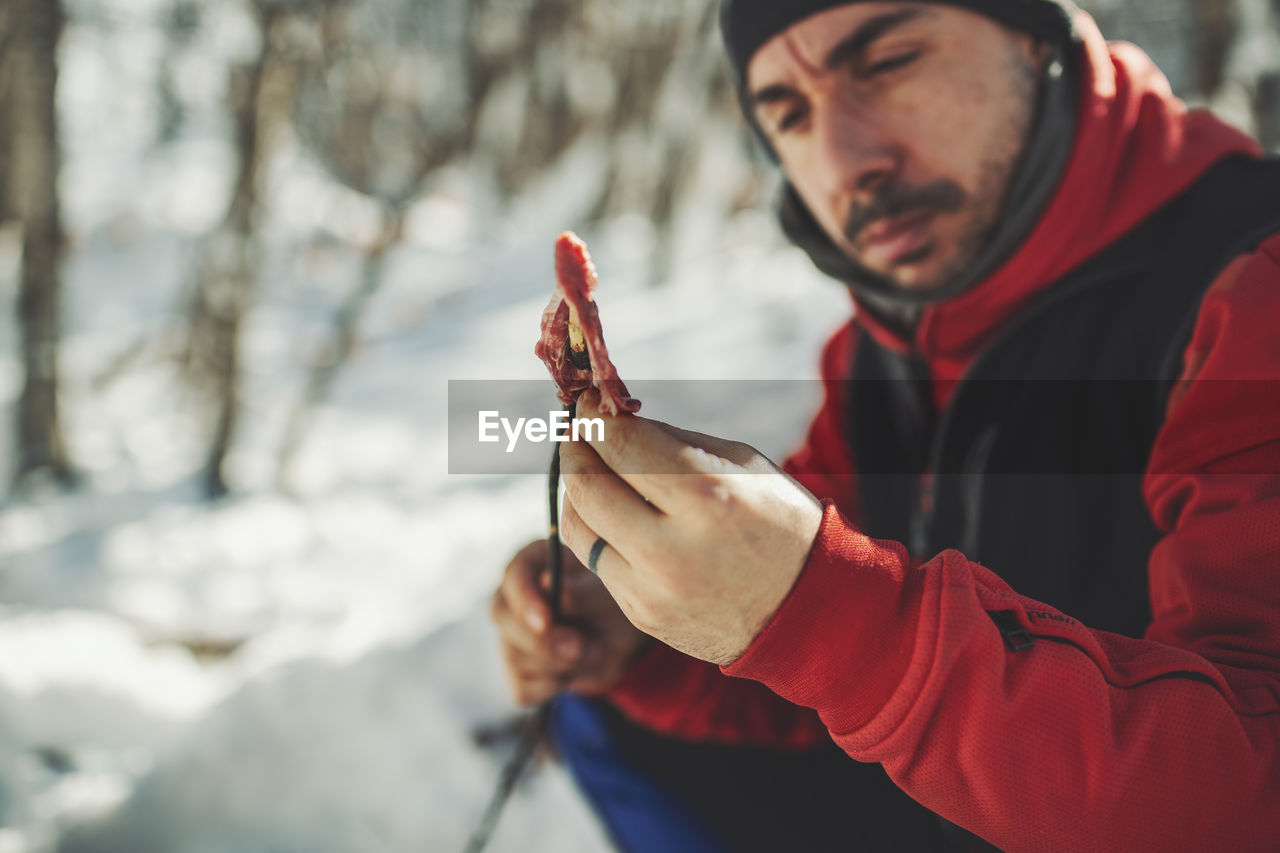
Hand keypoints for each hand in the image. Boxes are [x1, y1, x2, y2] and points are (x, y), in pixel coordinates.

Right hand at [492, 538, 651, 705]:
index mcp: (532, 565)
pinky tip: (574, 670)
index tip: (546, 622)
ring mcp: (510, 636)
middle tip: (581, 646)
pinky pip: (523, 687)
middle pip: (506, 620)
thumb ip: (580, 591)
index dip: (525, 601)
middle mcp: (512, 598)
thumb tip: (547, 583)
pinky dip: (554, 686)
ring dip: (560, 664)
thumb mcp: (606, 595)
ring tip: (594, 650)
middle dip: (545, 641)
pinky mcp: (516, 671)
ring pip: (516, 657)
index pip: (514, 577)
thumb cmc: (611, 605)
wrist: (623, 644)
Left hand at [559, 390, 823, 665]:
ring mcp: (653, 588)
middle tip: (578, 431)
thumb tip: (613, 421)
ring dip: (576, 491)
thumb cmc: (779, 522)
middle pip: (587, 485)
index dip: (596, 416)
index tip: (588, 402)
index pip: (623, 444)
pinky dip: (598, 530)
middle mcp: (673, 547)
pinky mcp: (642, 614)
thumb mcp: (742, 465)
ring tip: (590, 470)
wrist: (807, 611)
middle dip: (574, 448)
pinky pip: (597, 562)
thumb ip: (674, 441)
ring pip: (578, 527)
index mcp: (708, 496)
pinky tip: (613, 513)